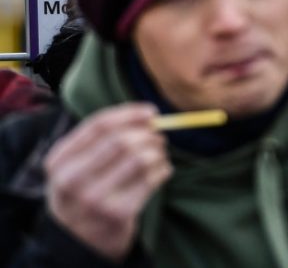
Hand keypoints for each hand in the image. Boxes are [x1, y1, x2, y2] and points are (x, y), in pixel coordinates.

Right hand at [44, 103, 171, 261]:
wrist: (79, 240)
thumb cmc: (83, 190)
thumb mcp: (74, 165)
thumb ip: (101, 138)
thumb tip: (149, 115)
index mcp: (58, 162)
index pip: (98, 125)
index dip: (130, 114)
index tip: (151, 112)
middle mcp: (71, 181)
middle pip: (121, 140)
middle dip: (148, 134)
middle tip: (158, 137)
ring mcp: (94, 200)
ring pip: (141, 158)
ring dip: (158, 152)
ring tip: (158, 155)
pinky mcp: (118, 214)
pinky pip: (153, 179)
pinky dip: (164, 169)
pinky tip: (160, 171)